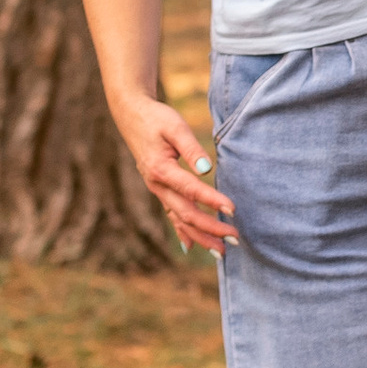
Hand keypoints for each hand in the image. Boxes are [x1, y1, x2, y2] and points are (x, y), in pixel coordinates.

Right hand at [118, 94, 236, 255]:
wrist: (131, 116)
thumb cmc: (156, 118)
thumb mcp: (174, 126)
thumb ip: (191, 148)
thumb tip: (207, 169)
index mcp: (161, 169)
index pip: (191, 190)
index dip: (212, 200)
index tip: (233, 209)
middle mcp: (157, 185)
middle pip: (186, 213)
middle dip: (211, 228)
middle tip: (235, 238)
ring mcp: (157, 190)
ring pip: (179, 220)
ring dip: (201, 236)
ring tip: (221, 251)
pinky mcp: (159, 190)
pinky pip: (171, 216)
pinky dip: (182, 232)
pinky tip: (192, 246)